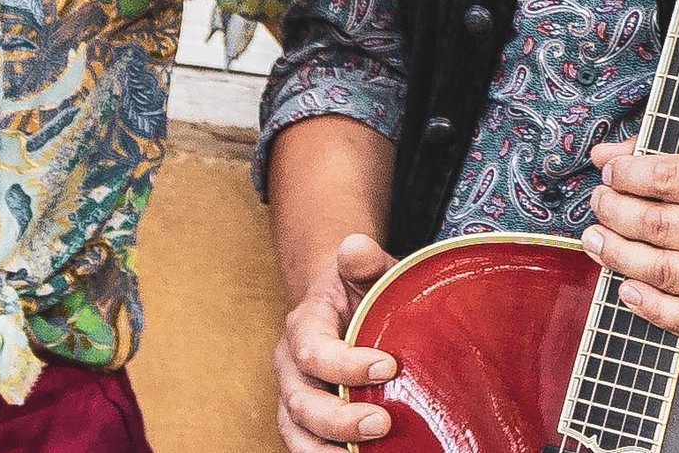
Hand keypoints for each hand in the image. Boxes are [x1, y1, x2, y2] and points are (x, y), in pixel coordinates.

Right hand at [275, 233, 398, 452]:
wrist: (342, 305)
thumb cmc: (360, 290)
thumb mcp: (364, 269)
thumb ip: (362, 260)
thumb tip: (356, 246)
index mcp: (304, 326)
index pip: (312, 349)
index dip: (345, 363)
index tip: (389, 366)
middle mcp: (290, 366)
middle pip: (300, 401)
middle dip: (339, 419)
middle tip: (383, 423)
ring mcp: (293, 396)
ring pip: (296, 432)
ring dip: (328, 449)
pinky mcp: (304, 422)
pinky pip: (304, 446)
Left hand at [582, 143, 678, 337]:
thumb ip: (667, 154)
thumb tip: (604, 153)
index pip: (671, 178)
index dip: (629, 174)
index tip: (610, 170)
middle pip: (659, 226)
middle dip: (615, 213)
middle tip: (599, 203)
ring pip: (663, 272)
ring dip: (617, 256)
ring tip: (596, 239)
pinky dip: (648, 307)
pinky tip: (624, 287)